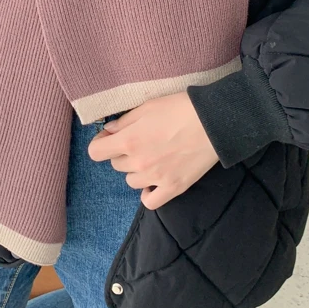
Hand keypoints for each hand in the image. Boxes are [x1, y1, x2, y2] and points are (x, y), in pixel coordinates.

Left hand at [87, 91, 219, 209]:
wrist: (212, 123)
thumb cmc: (179, 109)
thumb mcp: (147, 106)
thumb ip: (124, 121)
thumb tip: (109, 130)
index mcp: (129, 140)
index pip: (96, 152)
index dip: (100, 143)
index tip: (109, 138)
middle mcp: (138, 163)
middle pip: (115, 165)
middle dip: (122, 153)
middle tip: (138, 142)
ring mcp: (156, 178)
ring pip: (131, 181)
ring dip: (136, 170)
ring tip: (150, 158)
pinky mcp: (173, 188)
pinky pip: (150, 201)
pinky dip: (148, 193)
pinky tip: (153, 181)